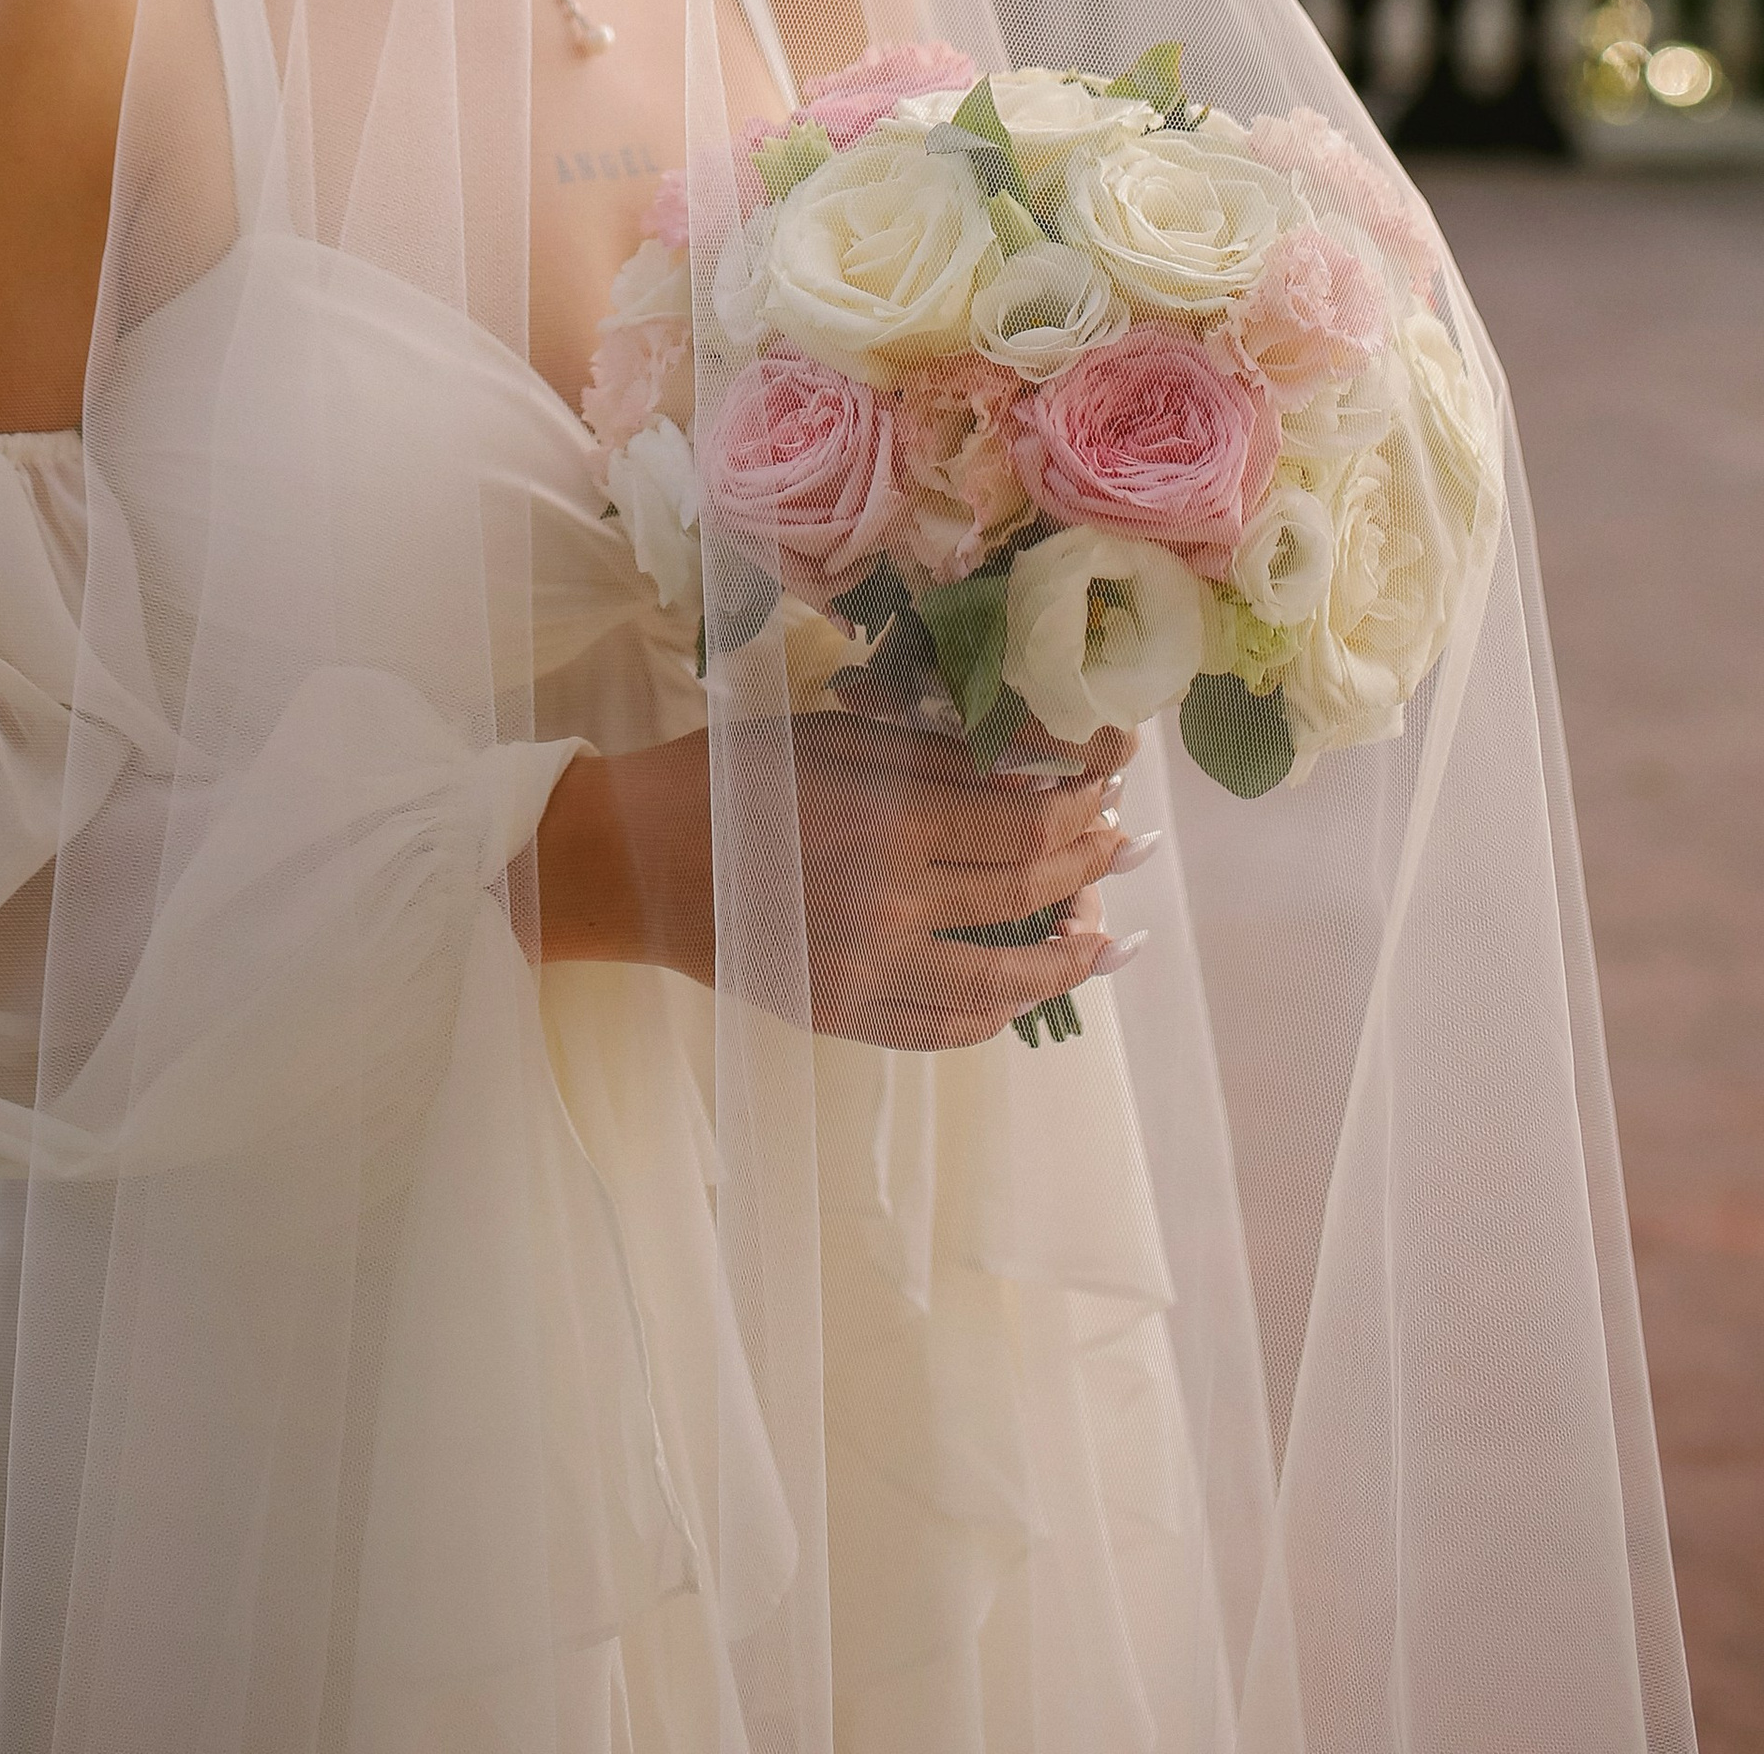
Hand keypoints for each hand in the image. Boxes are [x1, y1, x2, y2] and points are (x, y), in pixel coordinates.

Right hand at [536, 716, 1140, 1050]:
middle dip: (1093, 862)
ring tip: (1110, 938)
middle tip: (1132, 846)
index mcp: (889, 819)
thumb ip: (926, 753)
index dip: (1084, 797)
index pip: (1024, 815)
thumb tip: (1024, 755)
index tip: (1117, 779)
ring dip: (1068, 955)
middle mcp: (891, 903)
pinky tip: (1027, 990)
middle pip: (1026, 887)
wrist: (632, 864)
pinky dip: (998, 1010)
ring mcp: (871, 972)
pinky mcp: (846, 1017)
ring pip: (1003, 976)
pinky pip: (946, 1026)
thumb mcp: (830, 739)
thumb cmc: (730, 779)